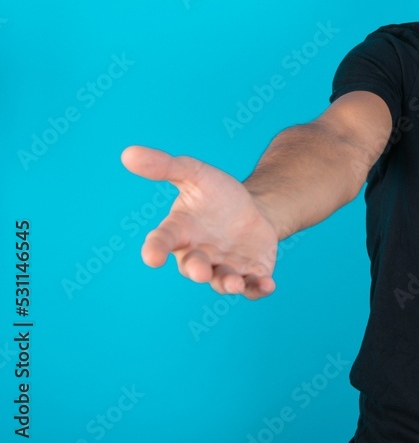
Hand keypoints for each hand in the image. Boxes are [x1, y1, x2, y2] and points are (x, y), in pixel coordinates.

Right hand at [120, 145, 279, 298]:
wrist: (254, 211)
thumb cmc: (217, 195)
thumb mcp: (195, 174)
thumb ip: (165, 166)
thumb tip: (128, 153)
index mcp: (180, 232)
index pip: (162, 240)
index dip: (155, 249)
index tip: (151, 257)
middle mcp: (199, 255)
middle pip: (193, 266)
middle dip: (196, 270)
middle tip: (200, 271)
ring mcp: (225, 267)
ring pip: (222, 281)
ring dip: (227, 284)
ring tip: (234, 283)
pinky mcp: (250, 274)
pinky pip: (252, 287)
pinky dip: (258, 288)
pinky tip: (268, 284)